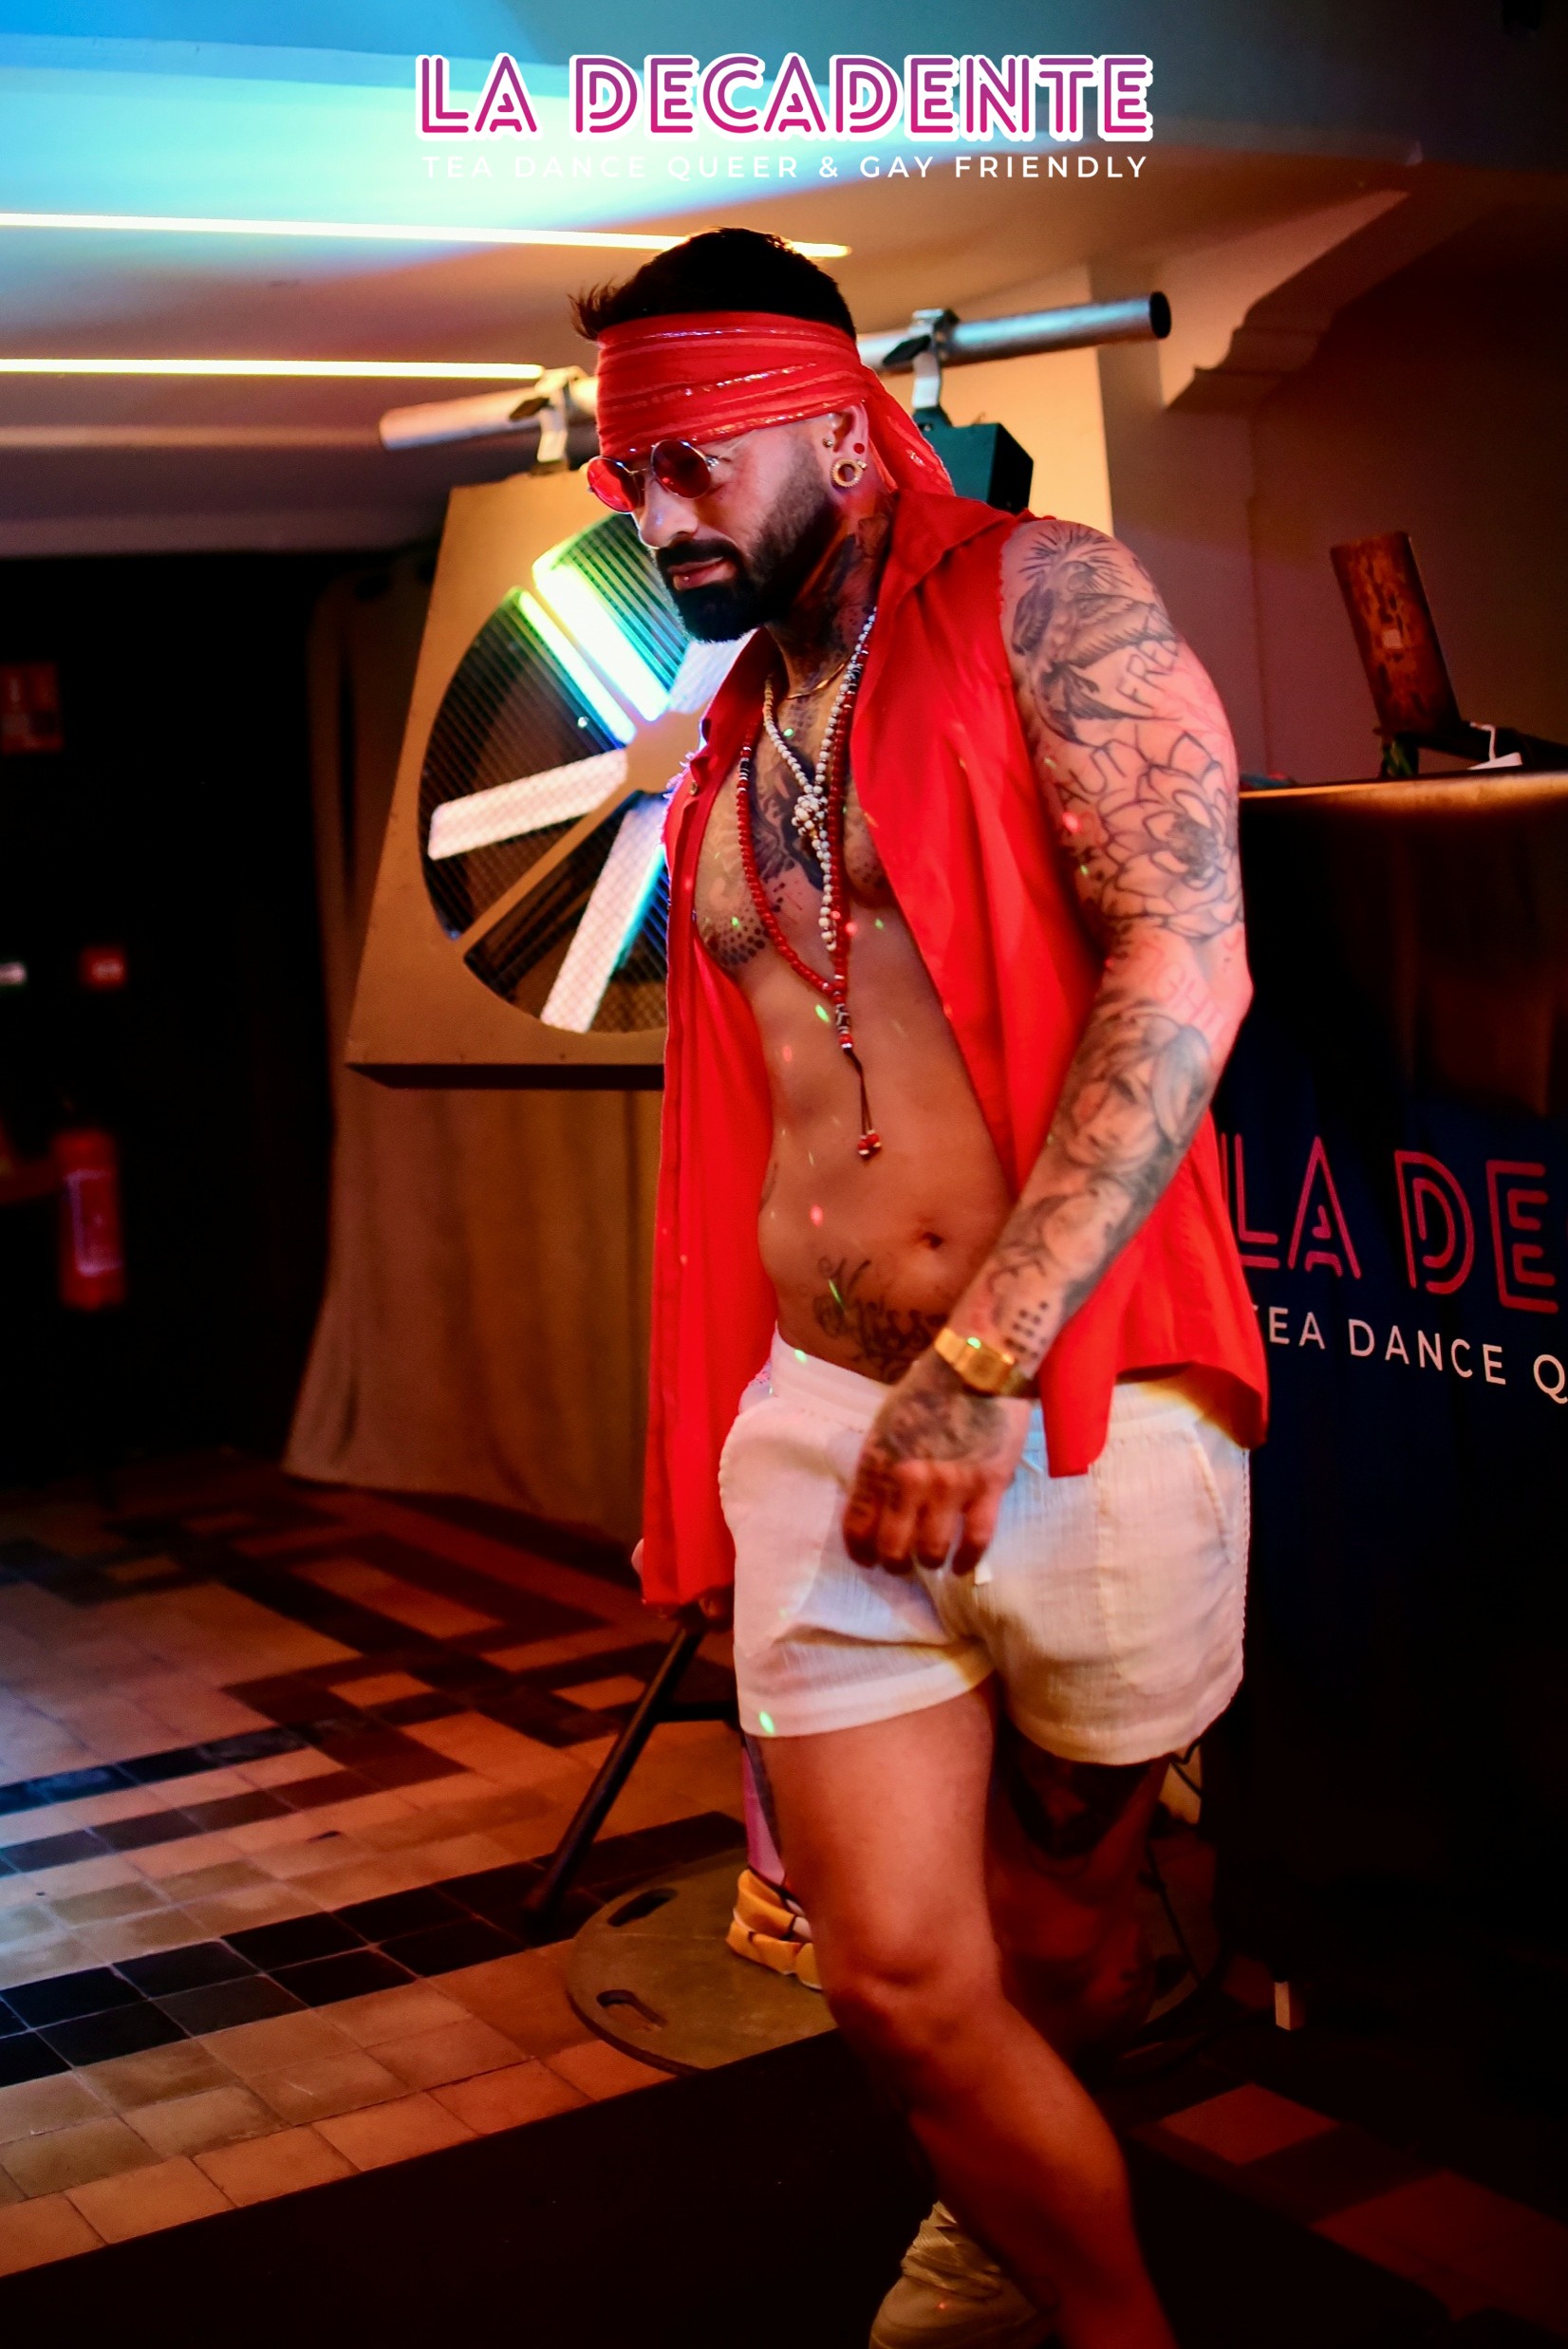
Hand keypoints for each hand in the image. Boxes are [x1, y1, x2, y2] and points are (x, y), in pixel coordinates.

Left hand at [843, 1347, 1029, 1575]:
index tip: (867, 1559)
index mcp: (877, 1462)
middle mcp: (907, 1481)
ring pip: (932, 1551)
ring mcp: (949, 1487)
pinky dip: (967, 1561)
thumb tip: (879, 1504)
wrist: (978, 1364)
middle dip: (894, 1564)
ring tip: (932, 1561)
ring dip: (929, 1562)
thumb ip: (881, 1464)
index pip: (858, 1526)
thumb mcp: (886, 1423)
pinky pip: (975, 1541)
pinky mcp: (987, 1487)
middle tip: (900, 1564)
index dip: (861, 1552)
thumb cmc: (929, 1387)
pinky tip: (962, 1566)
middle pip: (893, 1548)